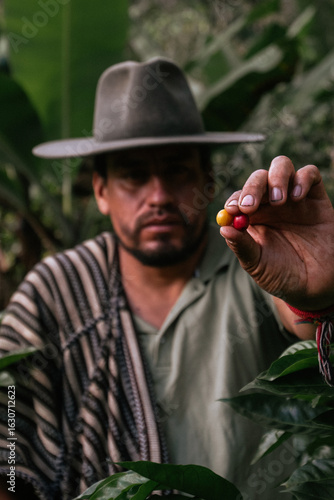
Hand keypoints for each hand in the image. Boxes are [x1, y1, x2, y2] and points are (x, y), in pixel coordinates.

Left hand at [219, 155, 333, 310]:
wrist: (315, 286)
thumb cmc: (282, 275)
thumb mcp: (257, 265)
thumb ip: (242, 246)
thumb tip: (223, 228)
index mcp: (252, 217)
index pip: (238, 197)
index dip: (234, 199)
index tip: (233, 209)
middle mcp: (270, 204)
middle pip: (258, 178)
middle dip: (252, 187)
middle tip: (251, 205)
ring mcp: (293, 198)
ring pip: (281, 166)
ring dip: (276, 177)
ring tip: (279, 201)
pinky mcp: (316, 197)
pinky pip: (309, 173)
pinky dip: (302, 179)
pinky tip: (297, 197)